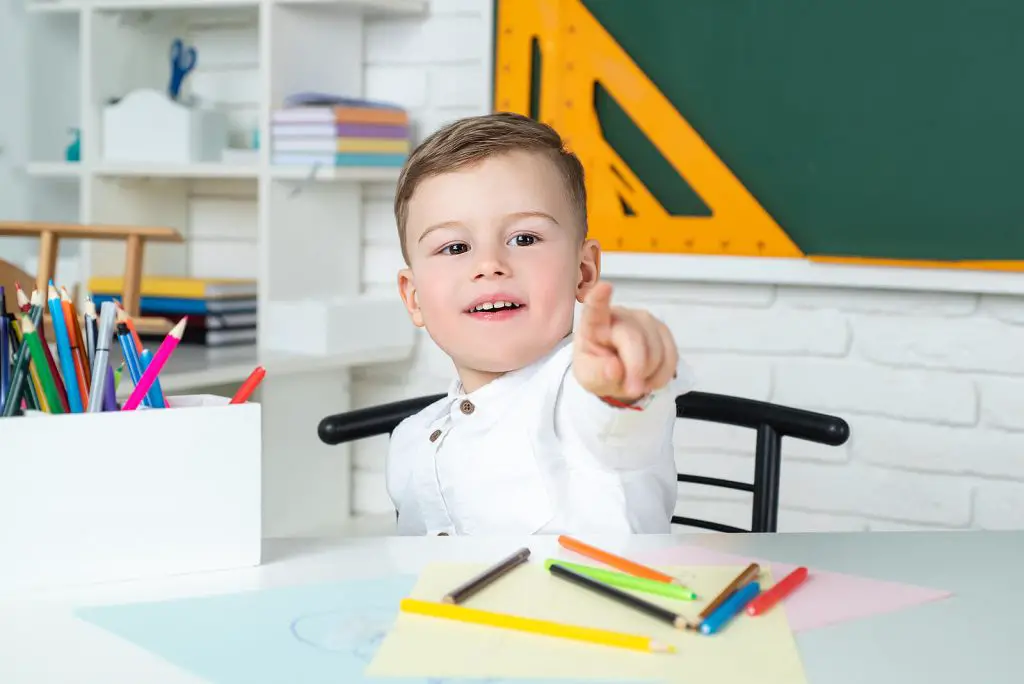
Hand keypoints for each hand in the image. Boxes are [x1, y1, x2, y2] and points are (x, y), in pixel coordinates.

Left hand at [573, 281, 678, 402]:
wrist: (616, 372)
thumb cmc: (597, 368)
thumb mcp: (588, 378)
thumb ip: (597, 374)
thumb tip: (614, 369)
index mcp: (594, 324)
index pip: (595, 309)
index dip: (599, 299)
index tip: (604, 287)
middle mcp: (621, 316)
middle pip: (634, 340)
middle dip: (636, 369)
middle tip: (632, 390)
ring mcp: (644, 321)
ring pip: (656, 351)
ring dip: (648, 374)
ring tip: (635, 381)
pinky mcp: (663, 330)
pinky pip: (671, 356)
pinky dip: (663, 375)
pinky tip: (649, 378)